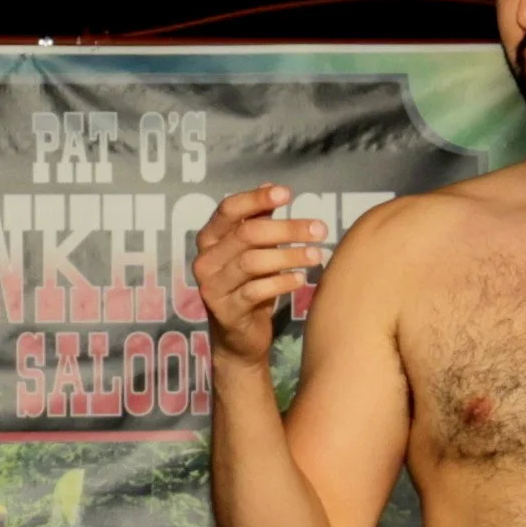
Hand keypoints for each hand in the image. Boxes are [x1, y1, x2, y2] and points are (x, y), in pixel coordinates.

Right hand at [192, 184, 326, 364]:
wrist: (238, 338)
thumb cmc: (248, 285)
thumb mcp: (252, 250)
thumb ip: (258, 220)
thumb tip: (272, 187)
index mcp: (210, 238)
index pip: (228, 209)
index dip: (256, 199)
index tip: (288, 193)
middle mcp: (205, 260)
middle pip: (247, 234)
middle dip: (287, 229)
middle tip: (320, 228)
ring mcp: (212, 286)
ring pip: (252, 262)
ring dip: (290, 255)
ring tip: (317, 255)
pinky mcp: (225, 311)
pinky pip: (256, 291)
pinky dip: (281, 282)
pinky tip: (301, 279)